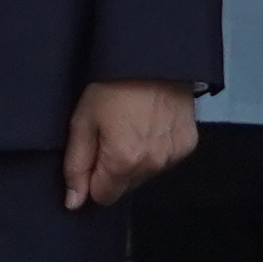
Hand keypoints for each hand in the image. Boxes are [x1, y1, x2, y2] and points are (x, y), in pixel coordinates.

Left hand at [63, 78, 199, 209]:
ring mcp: (174, 155)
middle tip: (109, 135)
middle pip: (124, 186)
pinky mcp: (188, 144)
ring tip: (129, 127)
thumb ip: (76, 165)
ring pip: (145, 175)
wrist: (152, 59)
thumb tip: (74, 202)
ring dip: (135, 160)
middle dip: (112, 170)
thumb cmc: (111, 86)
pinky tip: (148, 125)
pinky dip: (155, 149)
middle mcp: (153, 164)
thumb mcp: (82, 122)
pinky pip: (165, 160)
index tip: (90, 155)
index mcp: (124, 161)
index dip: (91, 179)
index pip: (103, 196)